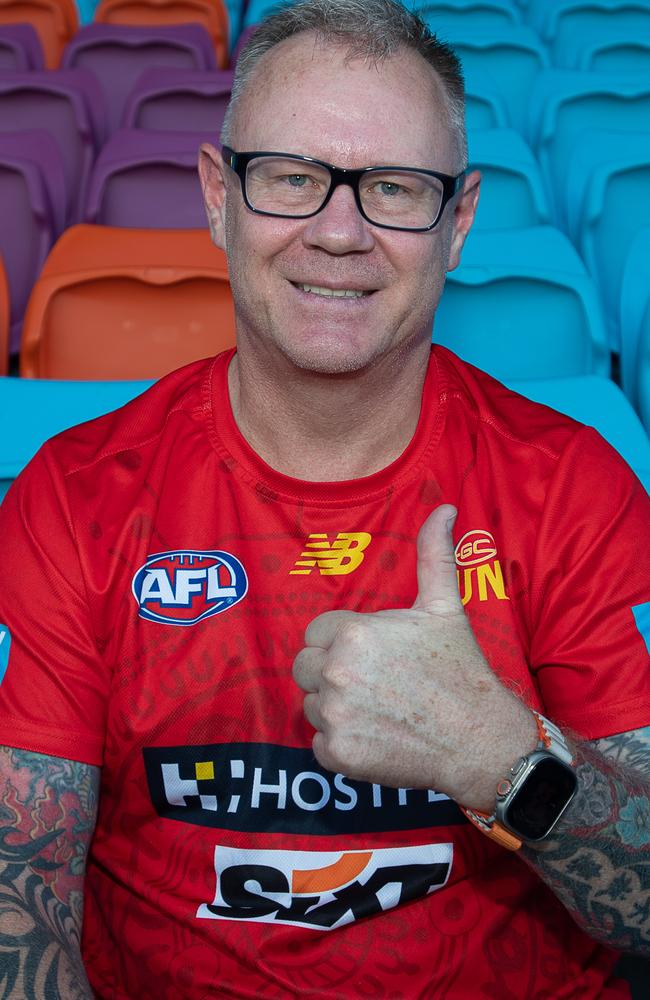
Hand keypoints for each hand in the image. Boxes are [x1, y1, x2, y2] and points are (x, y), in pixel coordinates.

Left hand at [292, 504, 537, 810]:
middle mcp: (337, 672)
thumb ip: (434, 555)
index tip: (375, 657)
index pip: (317, 633)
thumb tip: (445, 509)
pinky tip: (377, 737)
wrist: (480, 739)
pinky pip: (318, 744)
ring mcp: (335, 716)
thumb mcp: (445, 607)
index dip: (343, 643)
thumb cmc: (460, 669)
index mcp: (354, 633)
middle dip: (331, 673)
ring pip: (311, 705)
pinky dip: (341, 744)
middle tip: (375, 684)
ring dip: (336, 709)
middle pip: (304, 667)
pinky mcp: (338, 754)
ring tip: (380, 710)